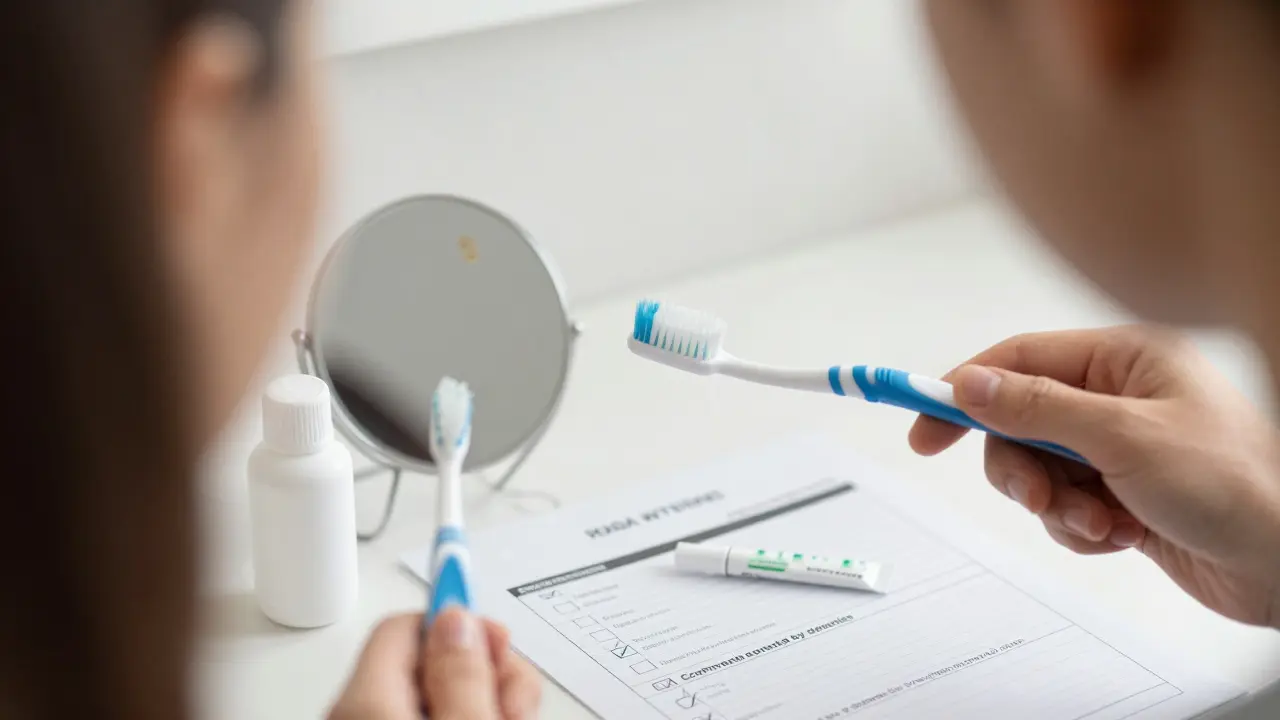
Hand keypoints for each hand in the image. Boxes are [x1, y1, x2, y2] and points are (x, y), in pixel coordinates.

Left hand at [329, 609, 540, 718]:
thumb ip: (462, 673)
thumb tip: (456, 619)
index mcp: (365, 701)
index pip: (404, 625)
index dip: (459, 624)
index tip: (498, 634)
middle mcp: (357, 714)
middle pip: (425, 661)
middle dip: (482, 669)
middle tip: (514, 701)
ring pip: (435, 694)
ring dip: (481, 696)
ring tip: (511, 719)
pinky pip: (430, 716)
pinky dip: (463, 715)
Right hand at [909, 326, 1279, 626]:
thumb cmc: (1239, 485)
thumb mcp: (1124, 437)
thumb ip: (1038, 408)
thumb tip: (969, 384)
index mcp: (1122, 359)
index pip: (1017, 361)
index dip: (963, 392)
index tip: (923, 429)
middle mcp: (1117, 398)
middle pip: (1019, 423)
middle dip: (1022, 469)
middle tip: (1038, 497)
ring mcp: (1120, 447)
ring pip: (1039, 471)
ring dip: (1058, 507)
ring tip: (1102, 524)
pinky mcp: (1124, 493)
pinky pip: (1066, 508)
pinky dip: (1082, 528)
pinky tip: (1124, 536)